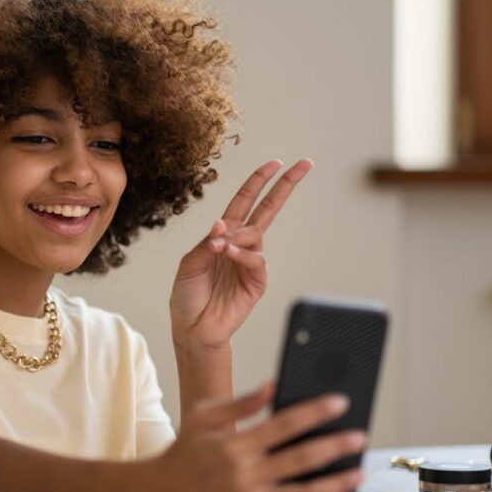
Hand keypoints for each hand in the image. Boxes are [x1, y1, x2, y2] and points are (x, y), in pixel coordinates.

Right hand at [149, 382, 364, 491]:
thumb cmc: (183, 452)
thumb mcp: (205, 417)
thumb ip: (242, 403)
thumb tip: (275, 385)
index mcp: (235, 445)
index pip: (285, 424)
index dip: (316, 411)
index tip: (341, 402)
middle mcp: (244, 476)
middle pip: (302, 459)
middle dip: (336, 447)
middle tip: (360, 438)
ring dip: (336, 485)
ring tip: (357, 474)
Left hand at [170, 158, 312, 353]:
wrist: (193, 329)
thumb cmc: (188, 296)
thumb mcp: (189, 263)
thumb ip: (207, 241)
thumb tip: (223, 221)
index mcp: (223, 234)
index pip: (245, 201)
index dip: (258, 181)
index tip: (275, 162)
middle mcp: (240, 244)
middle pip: (268, 208)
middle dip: (285, 185)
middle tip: (304, 165)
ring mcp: (251, 262)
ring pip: (256, 234)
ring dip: (238, 236)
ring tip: (219, 248)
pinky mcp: (257, 282)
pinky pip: (256, 260)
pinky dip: (242, 254)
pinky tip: (228, 253)